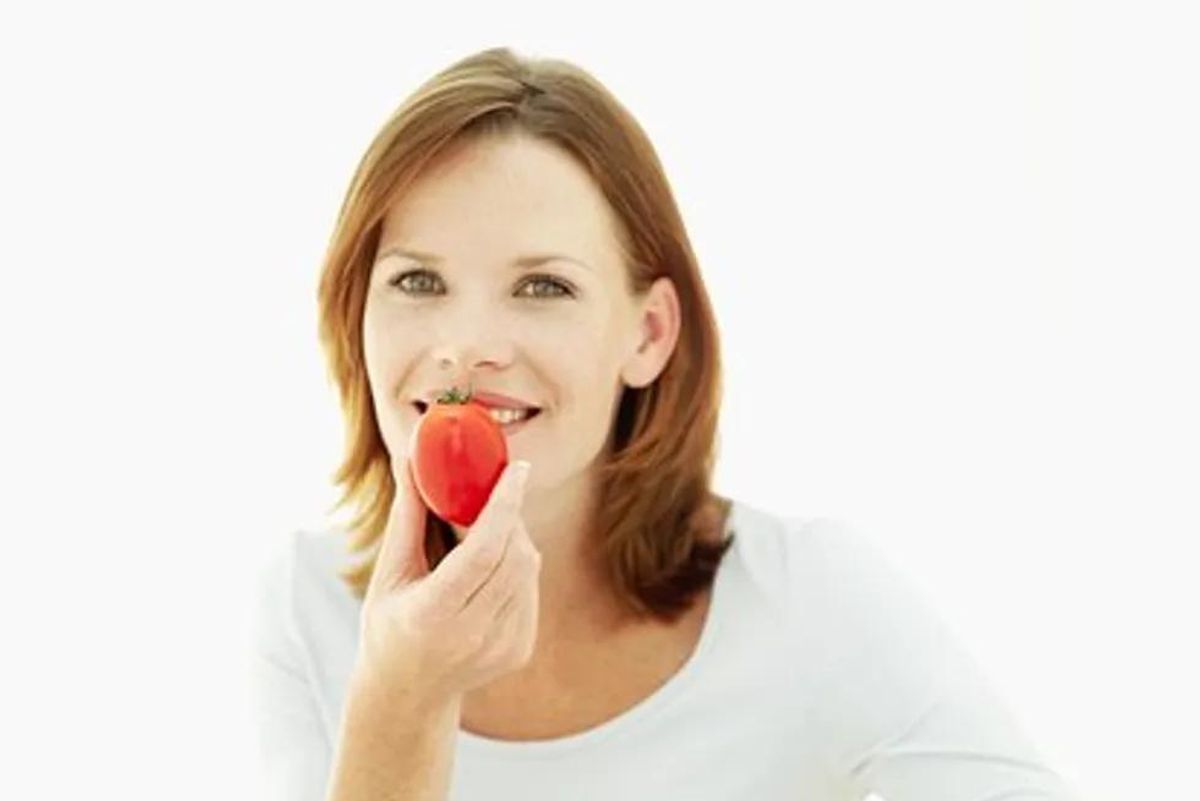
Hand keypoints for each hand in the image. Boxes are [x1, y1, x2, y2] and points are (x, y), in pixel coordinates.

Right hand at [353, 456, 541, 705]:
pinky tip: (492, 569)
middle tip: (498, 492)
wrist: (408, 692)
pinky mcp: (520, 650)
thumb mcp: (388, 573)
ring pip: (527, 570)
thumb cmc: (389, 625)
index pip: (483, 551)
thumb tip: (409, 460)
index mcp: (432, 613)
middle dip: (510, 515)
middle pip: (513, 557)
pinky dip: (518, 566)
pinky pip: (531, 589)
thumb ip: (406, 517)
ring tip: (486, 533)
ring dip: (515, 539)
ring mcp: (501, 646)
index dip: (504, 506)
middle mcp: (472, 634)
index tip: (519, 469)